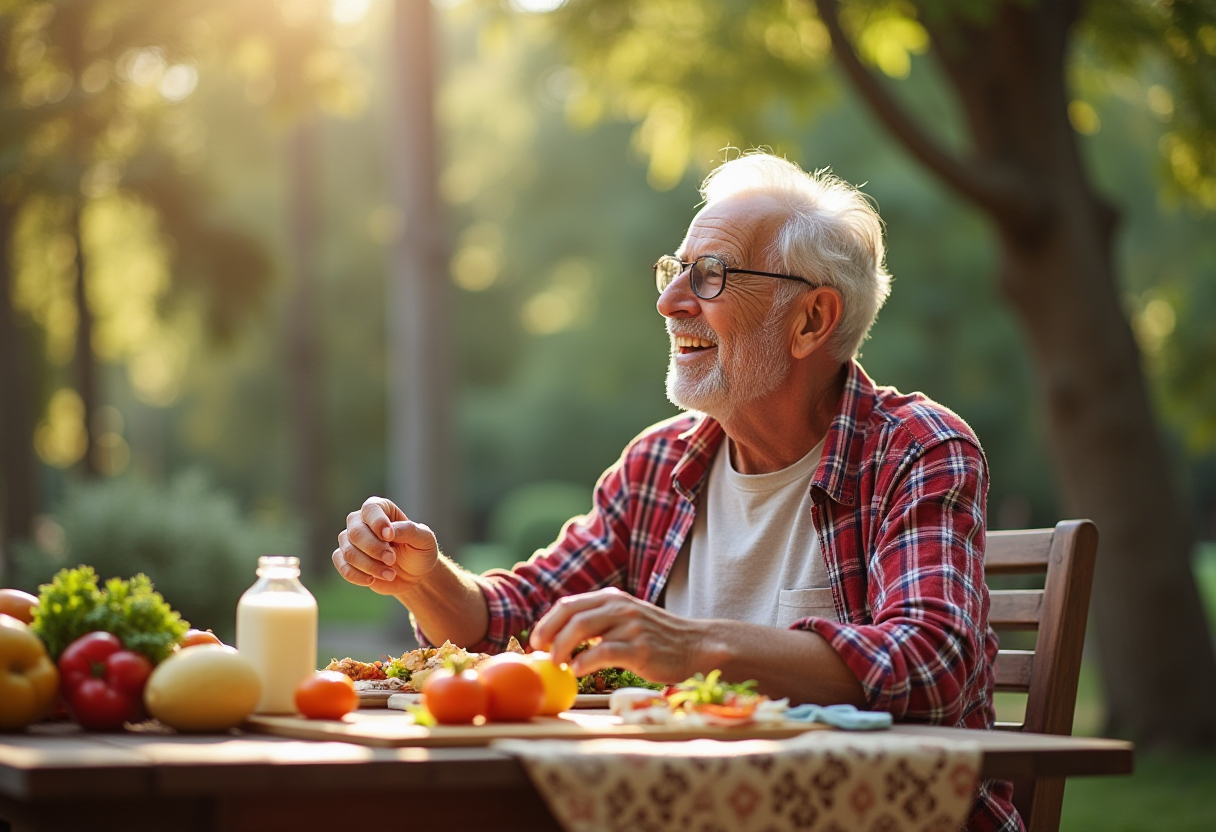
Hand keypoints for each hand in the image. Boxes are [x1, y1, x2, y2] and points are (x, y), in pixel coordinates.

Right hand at [332, 496, 438, 595]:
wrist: (415, 575)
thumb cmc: (420, 551)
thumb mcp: (424, 539)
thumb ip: (408, 530)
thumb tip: (388, 531)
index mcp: (382, 509)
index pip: (370, 509)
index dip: (377, 523)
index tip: (390, 537)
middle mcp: (362, 521)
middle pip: (355, 532)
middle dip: (374, 549)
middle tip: (392, 560)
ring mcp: (351, 541)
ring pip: (348, 552)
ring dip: (370, 566)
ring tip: (390, 574)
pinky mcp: (347, 560)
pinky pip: (342, 566)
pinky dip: (357, 576)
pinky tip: (372, 580)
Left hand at [528, 588, 704, 683]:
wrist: (695, 646)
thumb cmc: (656, 637)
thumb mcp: (626, 619)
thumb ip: (599, 621)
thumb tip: (560, 638)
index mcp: (612, 598)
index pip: (568, 604)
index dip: (547, 623)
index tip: (537, 641)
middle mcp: (619, 607)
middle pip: (571, 615)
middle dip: (549, 635)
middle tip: (542, 655)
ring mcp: (630, 625)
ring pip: (582, 630)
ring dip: (563, 649)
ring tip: (557, 665)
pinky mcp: (640, 647)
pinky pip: (603, 652)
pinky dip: (584, 662)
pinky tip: (577, 671)